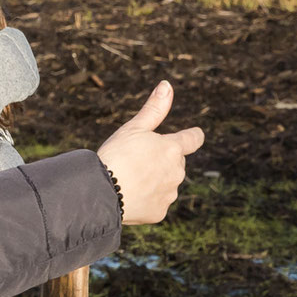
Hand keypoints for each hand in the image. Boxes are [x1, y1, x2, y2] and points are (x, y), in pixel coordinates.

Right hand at [95, 82, 203, 225]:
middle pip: (175, 163)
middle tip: (136, 161)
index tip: (194, 135)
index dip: (193, 136)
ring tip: (130, 180)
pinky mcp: (160, 212)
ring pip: (166, 184)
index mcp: (173, 149)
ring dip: (155, 181)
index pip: (193, 139)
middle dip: (162, 161)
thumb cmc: (117, 155)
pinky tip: (129, 196)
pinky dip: (146, 199)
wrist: (102, 193)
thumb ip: (154, 109)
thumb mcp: (134, 128)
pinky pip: (156, 202)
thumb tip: (167, 85)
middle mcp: (177, 172)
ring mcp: (169, 194)